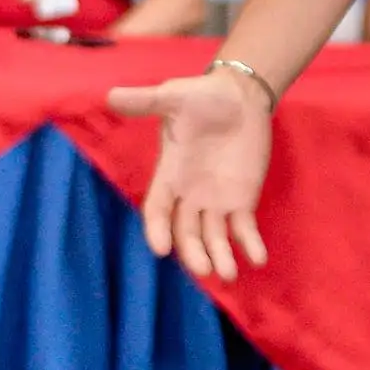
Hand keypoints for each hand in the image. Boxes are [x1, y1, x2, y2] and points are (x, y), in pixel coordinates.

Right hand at [109, 68, 272, 281]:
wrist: (239, 96)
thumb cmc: (202, 97)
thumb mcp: (173, 97)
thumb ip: (145, 101)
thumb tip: (110, 96)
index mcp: (169, 176)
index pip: (158, 210)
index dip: (158, 230)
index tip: (160, 249)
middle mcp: (189, 196)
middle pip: (186, 232)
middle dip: (193, 252)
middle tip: (205, 269)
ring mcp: (216, 201)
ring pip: (213, 237)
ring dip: (219, 256)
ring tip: (227, 274)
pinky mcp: (242, 200)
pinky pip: (244, 228)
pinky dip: (250, 244)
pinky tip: (258, 259)